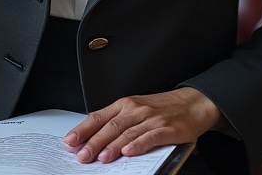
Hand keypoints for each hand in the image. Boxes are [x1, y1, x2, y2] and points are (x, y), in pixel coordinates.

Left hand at [64, 88, 220, 163]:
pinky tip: (129, 152)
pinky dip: (138, 144)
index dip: (83, 129)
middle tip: (82, 155)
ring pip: (127, 132)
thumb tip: (94, 137)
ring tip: (101, 157)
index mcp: (125, 104)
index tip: (70, 141)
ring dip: (113, 146)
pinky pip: (150, 137)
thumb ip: (117, 121)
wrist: (191, 103)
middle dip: (94, 142)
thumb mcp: (136, 109)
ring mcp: (151, 119)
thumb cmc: (161, 109)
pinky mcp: (167, 129)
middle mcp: (135, 109)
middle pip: (110, 126)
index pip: (98, 116)